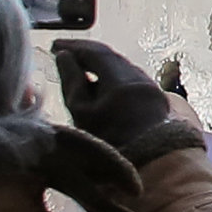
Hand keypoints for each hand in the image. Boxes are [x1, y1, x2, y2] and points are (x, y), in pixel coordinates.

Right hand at [53, 38, 174, 150]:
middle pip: (110, 57)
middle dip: (86, 53)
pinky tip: (101, 84)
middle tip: (65, 54)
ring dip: (100, 65)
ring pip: (121, 67)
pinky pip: (130, 78)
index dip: (73, 46)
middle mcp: (138, 77)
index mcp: (120, 79)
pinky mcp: (155, 98)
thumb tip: (65, 57)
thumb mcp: (82, 114)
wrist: (150, 165)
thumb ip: (72, 82)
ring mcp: (150, 86)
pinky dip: (113, 76)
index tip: (55, 46)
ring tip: (80, 68)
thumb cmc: (110, 144)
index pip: (95, 51)